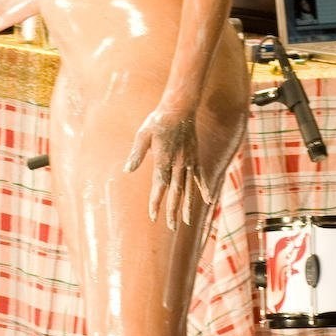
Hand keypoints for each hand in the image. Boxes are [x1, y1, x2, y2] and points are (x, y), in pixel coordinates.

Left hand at [125, 105, 210, 229]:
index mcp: (164, 159)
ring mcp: (189, 162)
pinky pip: (200, 177)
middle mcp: (178, 164)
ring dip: (187, 206)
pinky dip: (204, 189)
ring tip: (186, 222)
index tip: (153, 216)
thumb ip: (137, 153)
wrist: (180, 108)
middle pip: (175, 192)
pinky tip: (207, 201)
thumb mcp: (143, 135)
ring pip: (188, 188)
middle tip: (171, 227)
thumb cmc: (158, 121)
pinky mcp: (195, 158)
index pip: (159, 186)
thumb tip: (127, 170)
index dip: (156, 201)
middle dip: (172, 211)